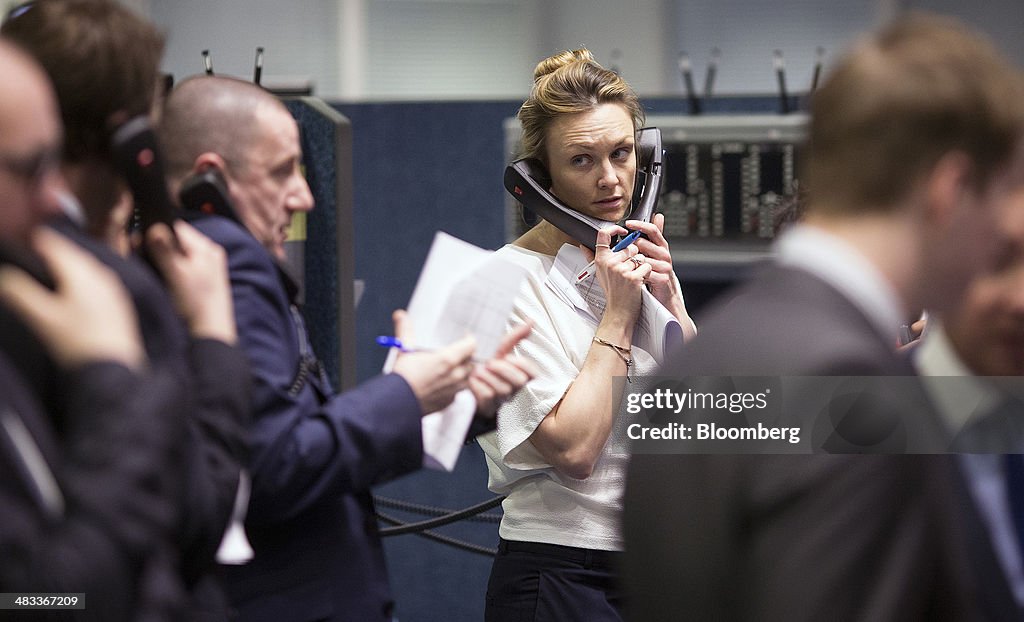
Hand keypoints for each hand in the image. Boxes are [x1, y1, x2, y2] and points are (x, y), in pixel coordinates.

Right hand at [0, 228, 144, 368]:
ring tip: (48, 267)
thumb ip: (20, 293)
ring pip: (86, 265)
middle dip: (51, 250)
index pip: (54, 245)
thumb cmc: (78, 345)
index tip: (21, 239)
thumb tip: (3, 274)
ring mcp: (113, 288)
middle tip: (32, 249)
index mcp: (81, 273)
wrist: (116, 370)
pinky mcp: (119, 303)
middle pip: (72, 253)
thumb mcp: (43, 318)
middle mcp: (101, 275)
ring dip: (67, 263)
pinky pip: (97, 280)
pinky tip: (73, 288)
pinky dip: (81, 277)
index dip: (35, 240)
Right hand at [147, 221, 236, 343]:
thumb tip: (154, 227)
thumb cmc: (196, 305)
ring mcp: (208, 266)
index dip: (155, 232)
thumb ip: (165, 251)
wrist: (211, 333)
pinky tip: (167, 283)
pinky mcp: (204, 280)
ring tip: (158, 275)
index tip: (139, 242)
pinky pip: (183, 267)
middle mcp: (209, 253)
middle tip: (145, 260)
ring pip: (177, 254)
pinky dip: (172, 271)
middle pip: (175, 241)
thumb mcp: (177, 275)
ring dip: (163, 261)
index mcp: (205, 247)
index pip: (175, 227)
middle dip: (158, 248)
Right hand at [390, 309, 476, 414]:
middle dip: (466, 355)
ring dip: (462, 371)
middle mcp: (456, 375)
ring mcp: (454, 390)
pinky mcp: (449, 401)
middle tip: (457, 351)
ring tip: (451, 367)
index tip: (464, 336)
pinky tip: (442, 383)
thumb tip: (400, 315)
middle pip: (472, 361)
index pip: (472, 345)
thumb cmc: (402, 377)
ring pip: (467, 377)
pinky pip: (458, 391)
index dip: (469, 339)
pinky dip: (454, 386)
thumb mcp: (404, 349)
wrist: (396, 403)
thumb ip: (405, 330)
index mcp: (448, 359)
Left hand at [470, 322, 536, 417]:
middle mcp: (514, 388)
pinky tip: (472, 380)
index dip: (523, 365)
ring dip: (488, 377)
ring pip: (502, 390)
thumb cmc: (486, 363)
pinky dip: (478, 386)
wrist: (463, 378)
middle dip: (504, 370)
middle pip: (519, 382)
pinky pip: (487, 397)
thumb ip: (515, 337)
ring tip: (477, 369)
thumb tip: (531, 321)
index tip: (509, 357)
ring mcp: (502, 399)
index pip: (533, 373)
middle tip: (490, 362)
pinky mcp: (489, 407)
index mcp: (519, 374)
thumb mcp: (500, 349)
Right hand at [583, 225, 648, 330]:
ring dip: (641, 266)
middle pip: (630, 247)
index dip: (615, 229)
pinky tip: (639, 282)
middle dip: (634, 256)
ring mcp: (621, 270)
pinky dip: (647, 273)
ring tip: (633, 278)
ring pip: (640, 257)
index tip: (623, 232)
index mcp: (601, 260)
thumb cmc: (613, 293)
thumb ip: (592, 258)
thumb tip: (583, 246)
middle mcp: (609, 263)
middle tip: (628, 271)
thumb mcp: (600, 274)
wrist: (619, 313)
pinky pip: (646, 265)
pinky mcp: (633, 277)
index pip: (603, 234)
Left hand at [624, 214, 680, 303]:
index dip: (640, 225)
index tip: (628, 223)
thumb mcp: (656, 252)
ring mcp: (665, 266)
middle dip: (630, 248)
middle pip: (643, 243)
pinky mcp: (662, 278)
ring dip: (632, 263)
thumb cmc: (657, 272)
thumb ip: (656, 235)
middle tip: (624, 254)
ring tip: (629, 268)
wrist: (664, 295)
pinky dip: (637, 274)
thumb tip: (659, 216)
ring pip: (641, 258)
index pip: (652, 230)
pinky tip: (635, 276)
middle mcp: (665, 254)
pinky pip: (644, 272)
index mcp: (662, 246)